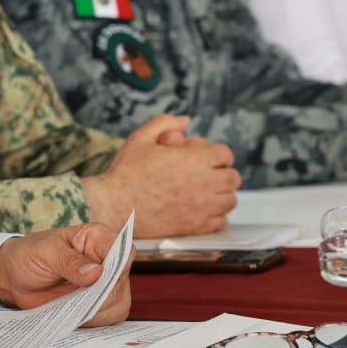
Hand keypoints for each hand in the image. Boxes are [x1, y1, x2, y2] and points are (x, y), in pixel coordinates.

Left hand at [0, 223, 131, 325]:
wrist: (13, 278)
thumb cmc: (28, 255)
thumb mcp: (44, 252)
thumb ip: (68, 261)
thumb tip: (95, 272)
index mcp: (96, 238)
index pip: (124, 250)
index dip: (117, 266)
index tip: (97, 278)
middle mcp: (106, 261)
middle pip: (122, 282)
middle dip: (101, 295)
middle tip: (77, 298)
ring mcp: (105, 284)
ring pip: (118, 303)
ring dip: (96, 311)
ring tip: (70, 307)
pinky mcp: (99, 304)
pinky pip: (108, 318)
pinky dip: (93, 321)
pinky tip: (73, 316)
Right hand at [83, 113, 238, 237]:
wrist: (114, 205)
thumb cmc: (124, 173)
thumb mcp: (140, 138)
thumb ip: (164, 123)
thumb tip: (184, 121)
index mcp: (192, 160)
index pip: (225, 154)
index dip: (215, 154)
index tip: (205, 159)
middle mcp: (202, 183)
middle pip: (233, 177)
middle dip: (220, 173)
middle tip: (204, 175)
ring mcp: (202, 207)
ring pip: (230, 200)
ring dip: (220, 195)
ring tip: (201, 193)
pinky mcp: (196, 226)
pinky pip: (221, 221)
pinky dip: (215, 216)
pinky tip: (198, 210)